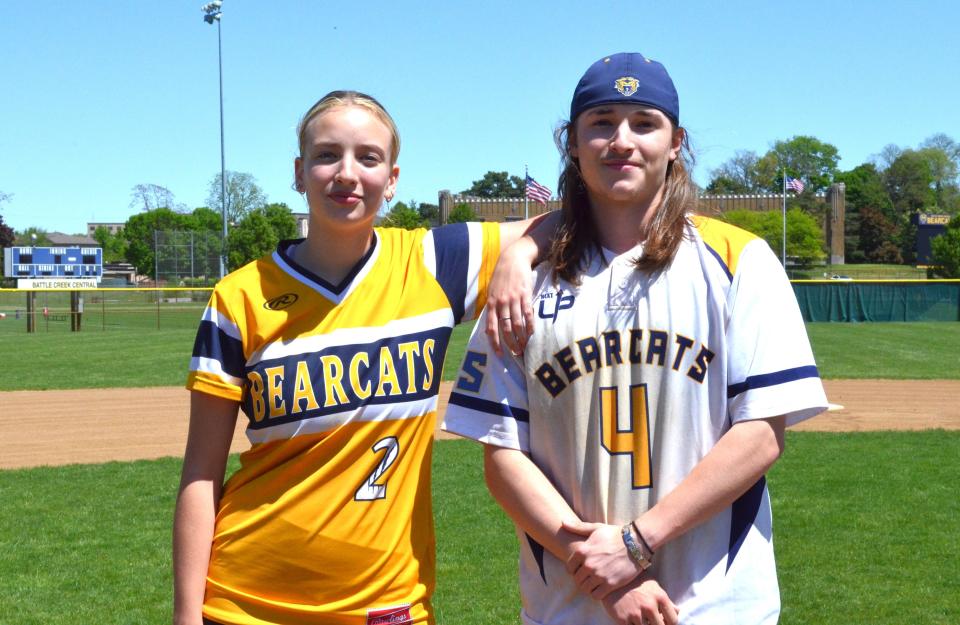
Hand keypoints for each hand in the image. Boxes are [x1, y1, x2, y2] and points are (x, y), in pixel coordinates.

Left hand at [484, 240, 535, 355]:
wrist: (513, 258)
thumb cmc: (501, 277)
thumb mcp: (492, 292)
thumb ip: (491, 309)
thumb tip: (490, 328)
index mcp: (491, 304)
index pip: (491, 328)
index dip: (495, 343)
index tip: (499, 355)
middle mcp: (501, 303)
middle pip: (505, 329)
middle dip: (511, 344)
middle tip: (517, 353)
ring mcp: (513, 299)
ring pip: (517, 324)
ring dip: (521, 338)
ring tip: (525, 346)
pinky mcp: (525, 294)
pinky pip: (528, 314)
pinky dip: (530, 325)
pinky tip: (532, 333)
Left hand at [563, 520, 640, 598]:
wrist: (636, 543)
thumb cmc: (615, 534)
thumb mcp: (596, 528)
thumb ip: (578, 527)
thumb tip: (562, 522)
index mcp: (582, 551)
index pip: (569, 568)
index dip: (574, 569)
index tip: (581, 569)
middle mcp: (588, 564)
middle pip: (577, 579)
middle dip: (581, 579)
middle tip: (589, 577)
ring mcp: (599, 575)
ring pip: (585, 589)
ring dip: (588, 587)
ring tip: (595, 583)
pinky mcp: (610, 584)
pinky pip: (596, 595)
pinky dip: (597, 593)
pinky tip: (602, 588)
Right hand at [602, 576, 678, 624]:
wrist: (610, 580)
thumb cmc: (634, 583)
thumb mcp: (652, 586)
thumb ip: (665, 600)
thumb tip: (677, 611)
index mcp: (659, 597)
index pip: (673, 620)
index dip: (669, 623)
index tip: (663, 621)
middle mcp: (649, 606)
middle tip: (650, 621)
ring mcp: (636, 614)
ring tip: (640, 618)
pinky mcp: (623, 620)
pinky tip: (631, 620)